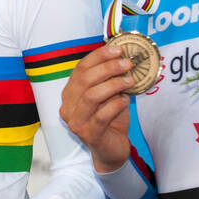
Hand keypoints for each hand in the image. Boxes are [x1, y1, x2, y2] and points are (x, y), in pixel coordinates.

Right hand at [59, 41, 135, 172]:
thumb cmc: (110, 119)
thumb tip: (122, 56)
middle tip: (127, 64)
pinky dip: (116, 104)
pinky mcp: (88, 134)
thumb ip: (109, 79)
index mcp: (70, 94)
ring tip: (130, 80)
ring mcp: (76, 122)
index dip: (99, 57)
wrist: (111, 149)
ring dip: (113, 85)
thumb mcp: (108, 95)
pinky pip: (102, 115)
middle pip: (84, 80)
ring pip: (91, 96)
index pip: (80, 69)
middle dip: (108, 68)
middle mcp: (68, 107)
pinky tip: (126, 100)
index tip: (118, 49)